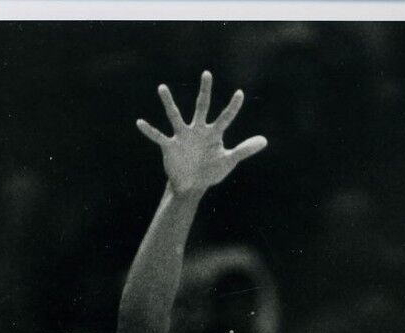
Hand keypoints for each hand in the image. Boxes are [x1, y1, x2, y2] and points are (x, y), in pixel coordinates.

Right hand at [137, 71, 266, 196]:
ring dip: (169, 103)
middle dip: (205, 91)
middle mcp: (198, 130)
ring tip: (162, 88)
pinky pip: (158, 136)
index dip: (233, 107)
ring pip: (175, 116)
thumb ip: (244, 149)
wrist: (192, 186)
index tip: (240, 93)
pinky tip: (139, 123)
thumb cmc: (210, 170)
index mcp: (213, 133)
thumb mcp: (228, 161)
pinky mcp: (170, 146)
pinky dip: (149, 131)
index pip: (225, 118)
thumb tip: (265, 141)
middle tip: (207, 74)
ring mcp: (183, 136)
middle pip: (202, 107)